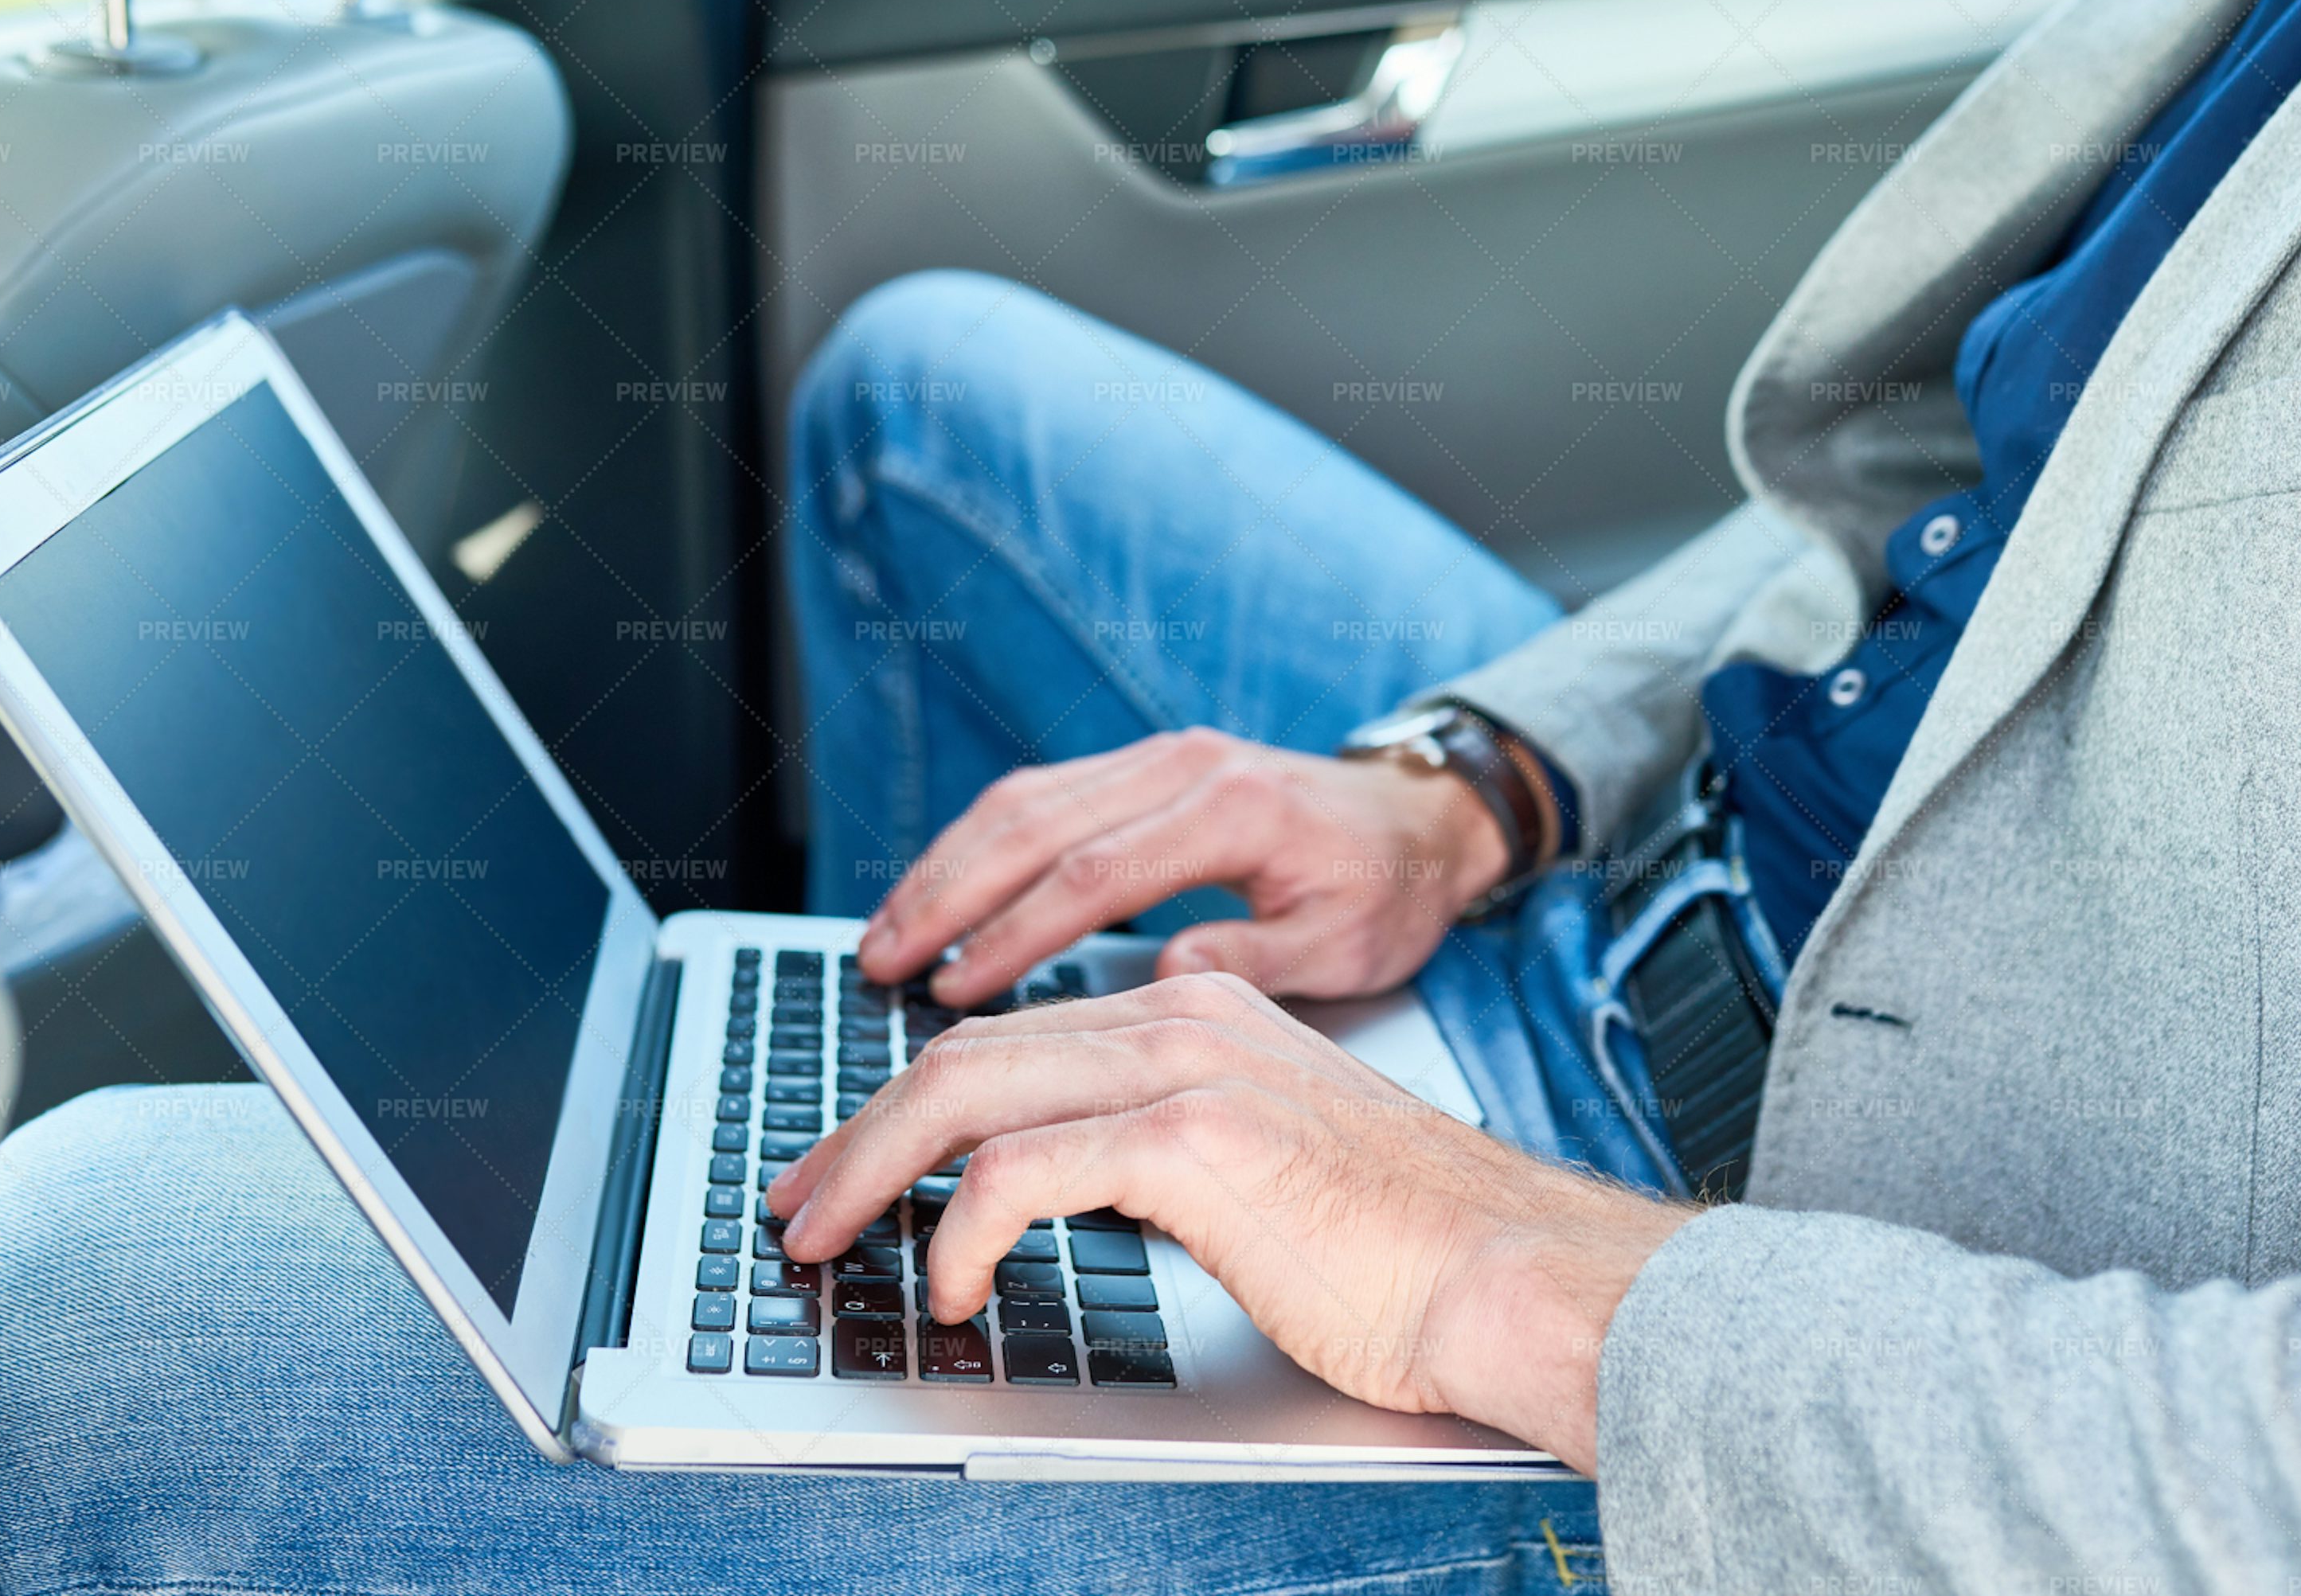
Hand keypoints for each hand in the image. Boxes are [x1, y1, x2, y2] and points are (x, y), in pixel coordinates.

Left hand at [766, 971, 1693, 1471]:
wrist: (1506, 1271)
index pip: (1015, 1036)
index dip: (909, 1099)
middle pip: (966, 1051)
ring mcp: (1189, 1069)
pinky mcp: (1194, 1141)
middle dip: (856, 1129)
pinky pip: (1022, 1172)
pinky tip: (956, 1284)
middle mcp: (1184, 1018)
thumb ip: (1169, 1153)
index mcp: (1200, 1015)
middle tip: (794, 1203)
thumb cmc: (1403, 1250)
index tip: (848, 1163)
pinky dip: (962, 1230)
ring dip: (872, 1170)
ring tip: (824, 1237)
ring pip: (969, 1090)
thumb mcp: (1266, 1172)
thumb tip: (1065, 1187)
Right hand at [855, 728, 1514, 1008]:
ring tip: (886, 934)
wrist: (1424, 815)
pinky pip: (1044, 793)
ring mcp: (1161, 755)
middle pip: (1037, 822)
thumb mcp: (1348, 943)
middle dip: (949, 894)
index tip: (955, 988)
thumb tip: (1166, 978)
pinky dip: (979, 844)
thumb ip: (1257, 961)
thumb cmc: (1391, 889)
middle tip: (880, 961)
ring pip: (1025, 800)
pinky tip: (938, 891)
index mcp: (1235, 811)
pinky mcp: (1148, 763)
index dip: (1018, 933)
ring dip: (947, 865)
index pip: (1098, 872)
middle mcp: (1186, 766)